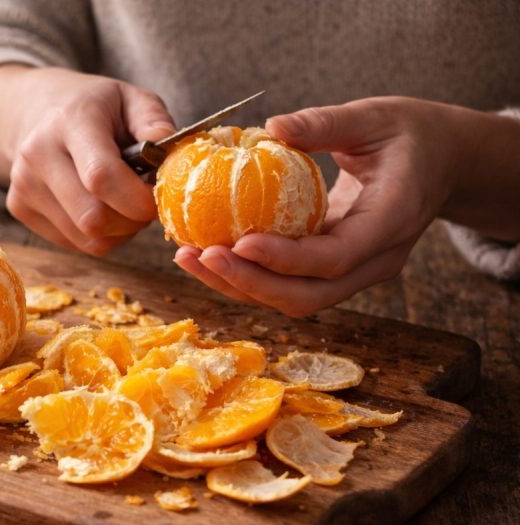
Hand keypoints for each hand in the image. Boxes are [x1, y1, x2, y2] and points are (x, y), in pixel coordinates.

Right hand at [0, 66, 174, 254]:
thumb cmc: (93, 107)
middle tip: (143, 203)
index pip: (100, 176)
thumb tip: (173, 160)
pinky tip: (99, 207)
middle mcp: (38, 154)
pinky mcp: (19, 208)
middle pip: (92, 217)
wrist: (34, 110)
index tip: (157, 198)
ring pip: (86, 237)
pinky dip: (97, 235)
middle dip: (131, 220)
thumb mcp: (130, 98)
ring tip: (122, 203)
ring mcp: (24, 185)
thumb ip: (155, 123)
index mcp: (70, 121)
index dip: (137, 199)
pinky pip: (74, 243)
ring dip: (117, 231)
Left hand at [175, 96, 465, 316]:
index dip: (285, 259)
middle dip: (248, 284)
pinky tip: (206, 253)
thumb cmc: (412, 134)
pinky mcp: (333, 271)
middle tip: (199, 256)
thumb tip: (271, 127)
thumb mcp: (376, 116)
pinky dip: (246, 276)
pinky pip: (287, 284)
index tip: (238, 243)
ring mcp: (355, 273)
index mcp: (393, 222)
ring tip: (188, 257)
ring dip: (237, 285)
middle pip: (307, 296)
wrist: (443, 162)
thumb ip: (326, 123)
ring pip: (292, 299)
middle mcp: (375, 261)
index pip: (335, 257)